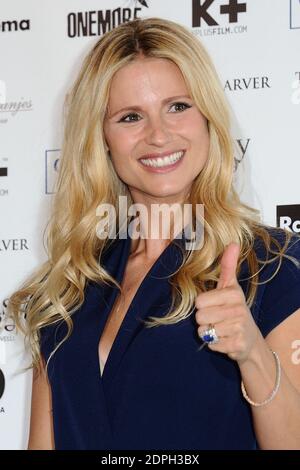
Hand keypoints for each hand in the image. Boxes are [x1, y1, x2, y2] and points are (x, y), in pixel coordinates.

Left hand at [195, 242, 260, 362]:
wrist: (250, 339)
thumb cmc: (234, 309)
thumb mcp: (231, 287)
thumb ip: (228, 266)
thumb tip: (233, 242)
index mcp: (234, 294)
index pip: (199, 301)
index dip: (203, 305)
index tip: (215, 305)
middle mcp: (238, 310)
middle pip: (199, 317)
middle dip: (204, 320)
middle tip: (217, 319)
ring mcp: (239, 329)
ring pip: (204, 331)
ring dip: (208, 332)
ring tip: (221, 329)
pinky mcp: (236, 345)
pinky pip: (210, 344)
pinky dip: (214, 344)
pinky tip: (225, 340)